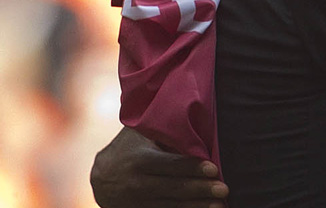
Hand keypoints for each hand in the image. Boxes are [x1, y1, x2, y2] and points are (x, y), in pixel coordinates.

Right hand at [90, 127, 228, 207]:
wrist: (100, 174)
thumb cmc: (132, 146)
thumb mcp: (143, 134)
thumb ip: (167, 134)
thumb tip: (200, 128)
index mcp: (139, 160)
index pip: (170, 165)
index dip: (192, 168)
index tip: (214, 170)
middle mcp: (134, 183)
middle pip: (173, 188)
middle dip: (200, 189)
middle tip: (224, 190)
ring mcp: (133, 203)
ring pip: (170, 206)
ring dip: (196, 207)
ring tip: (220, 205)